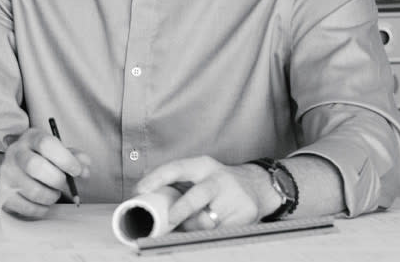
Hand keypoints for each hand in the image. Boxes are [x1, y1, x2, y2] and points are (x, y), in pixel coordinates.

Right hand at [0, 128, 90, 219]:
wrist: (11, 170)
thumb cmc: (40, 159)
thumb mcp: (56, 151)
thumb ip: (73, 156)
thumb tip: (85, 165)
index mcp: (31, 138)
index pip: (46, 144)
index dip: (65, 159)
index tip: (77, 171)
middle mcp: (15, 153)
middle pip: (36, 166)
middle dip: (57, 180)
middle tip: (63, 183)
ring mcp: (6, 173)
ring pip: (33, 191)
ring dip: (51, 197)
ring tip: (53, 193)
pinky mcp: (2, 192)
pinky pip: (27, 207)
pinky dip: (42, 209)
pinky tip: (44, 203)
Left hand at [133, 156, 277, 231]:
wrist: (259, 185)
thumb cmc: (218, 182)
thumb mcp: (199, 174)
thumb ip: (176, 182)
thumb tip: (143, 192)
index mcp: (202, 165)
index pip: (176, 168)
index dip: (156, 178)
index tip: (140, 190)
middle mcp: (218, 179)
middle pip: (195, 197)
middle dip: (179, 212)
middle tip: (168, 221)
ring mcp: (233, 197)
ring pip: (206, 221)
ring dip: (193, 228)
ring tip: (190, 226)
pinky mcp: (245, 214)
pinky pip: (220, 232)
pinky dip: (210, 234)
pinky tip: (209, 230)